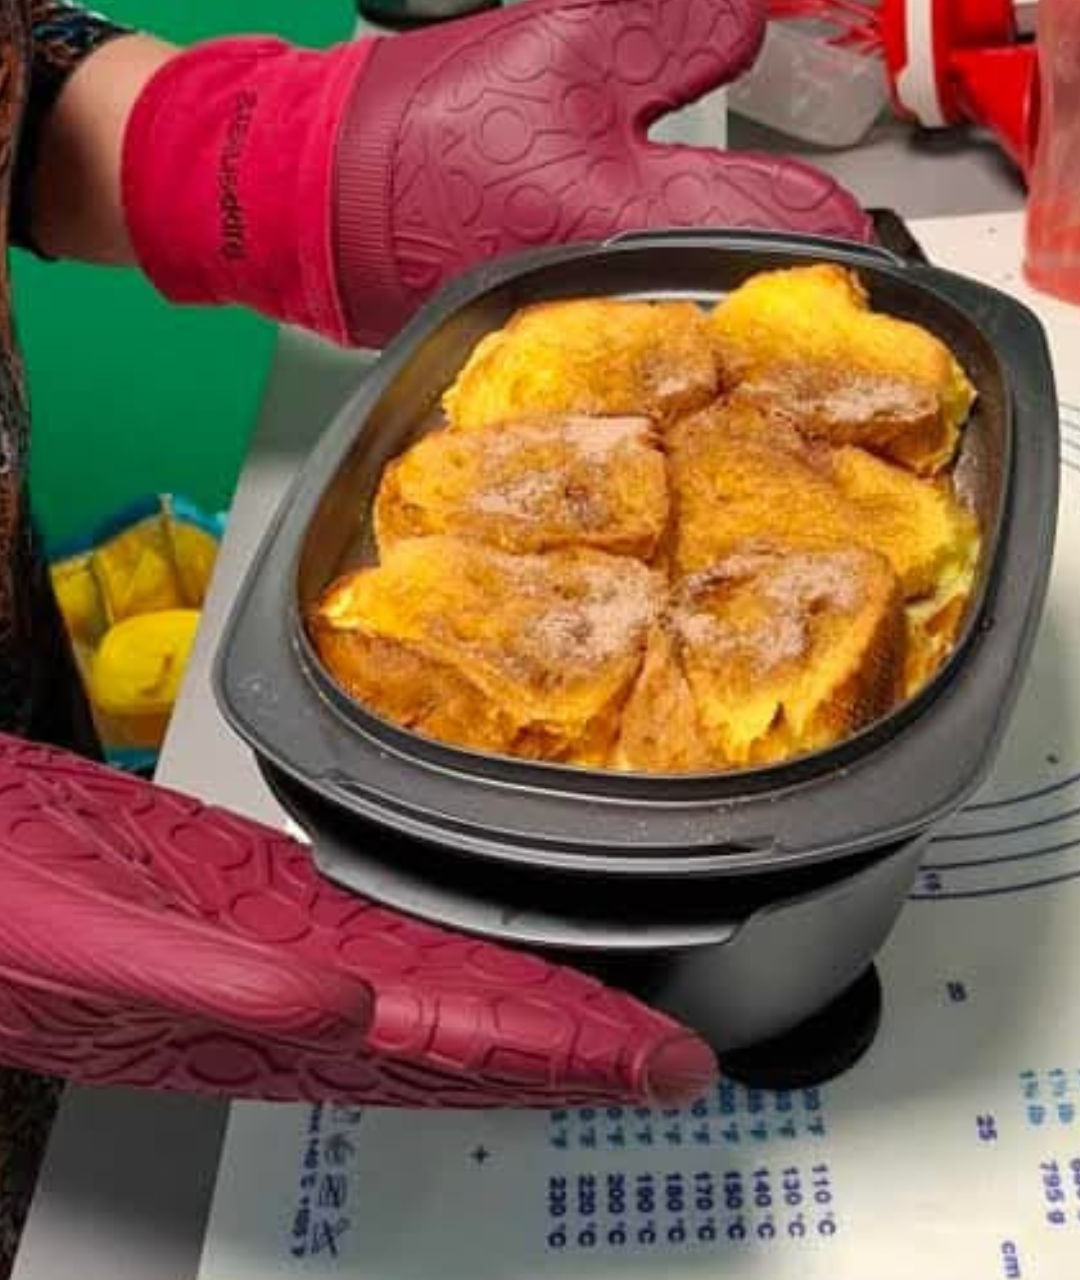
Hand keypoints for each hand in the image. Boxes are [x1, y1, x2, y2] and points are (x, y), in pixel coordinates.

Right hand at [0, 733, 714, 1106]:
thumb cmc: (0, 916)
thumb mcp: (88, 948)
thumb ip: (220, 984)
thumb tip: (350, 1004)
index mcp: (269, 1018)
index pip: (450, 1048)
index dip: (556, 1059)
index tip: (650, 1069)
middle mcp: (296, 997)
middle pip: (462, 1034)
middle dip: (571, 1050)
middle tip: (671, 1061)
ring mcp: (283, 952)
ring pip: (432, 992)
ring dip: (525, 1009)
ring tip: (610, 1022)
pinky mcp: (259, 901)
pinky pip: (378, 939)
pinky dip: (448, 955)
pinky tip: (484, 958)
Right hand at [124, 0, 870, 348]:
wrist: (306, 199)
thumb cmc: (424, 127)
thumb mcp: (560, 42)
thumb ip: (672, 33)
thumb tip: (752, 27)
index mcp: (629, 224)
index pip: (785, 235)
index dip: (842, 225)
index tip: (867, 223)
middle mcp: (612, 305)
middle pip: (743, 301)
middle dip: (784, 272)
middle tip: (817, 247)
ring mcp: (575, 339)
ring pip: (687, 327)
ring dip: (722, 292)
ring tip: (740, 258)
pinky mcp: (538, 345)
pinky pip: (627, 334)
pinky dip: (656, 308)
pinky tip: (656, 279)